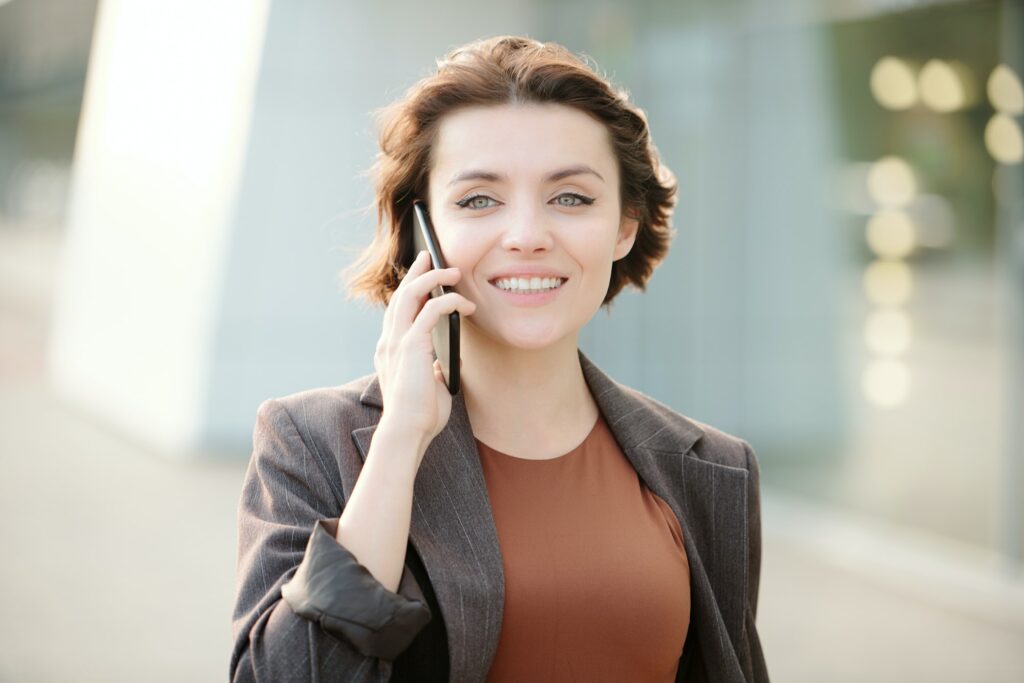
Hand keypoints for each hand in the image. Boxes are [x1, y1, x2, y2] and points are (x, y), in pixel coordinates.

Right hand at [373, 251, 476, 463]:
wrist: (407, 432)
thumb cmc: (419, 416)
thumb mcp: (426, 386)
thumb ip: (430, 371)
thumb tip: (440, 364)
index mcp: (391, 351)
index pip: (398, 312)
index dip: (409, 291)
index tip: (422, 276)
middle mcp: (389, 342)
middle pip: (400, 295)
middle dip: (415, 273)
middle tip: (429, 256)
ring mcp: (396, 342)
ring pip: (410, 295)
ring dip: (432, 278)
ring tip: (452, 270)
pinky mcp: (410, 346)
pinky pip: (430, 311)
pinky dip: (448, 301)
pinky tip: (465, 304)